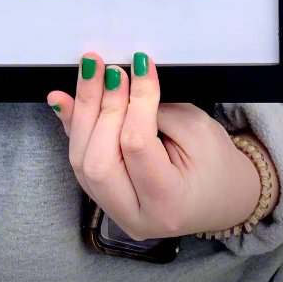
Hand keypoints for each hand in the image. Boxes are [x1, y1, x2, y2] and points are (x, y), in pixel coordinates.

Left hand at [47, 52, 271, 239]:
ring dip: (83, 111)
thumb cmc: (214, 164)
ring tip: (89, 72)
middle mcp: (135, 216)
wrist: (220, 198)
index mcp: (168, 203)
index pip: (137, 146)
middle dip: (102, 107)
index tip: (139, 65)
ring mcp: (114, 210)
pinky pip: (80, 159)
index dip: (135, 101)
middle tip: (111, 69)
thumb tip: (120, 81)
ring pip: (82, 162)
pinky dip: (72, 125)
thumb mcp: (198, 131)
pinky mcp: (103, 196)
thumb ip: (157, 109)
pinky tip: (62, 100)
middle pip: (99, 161)